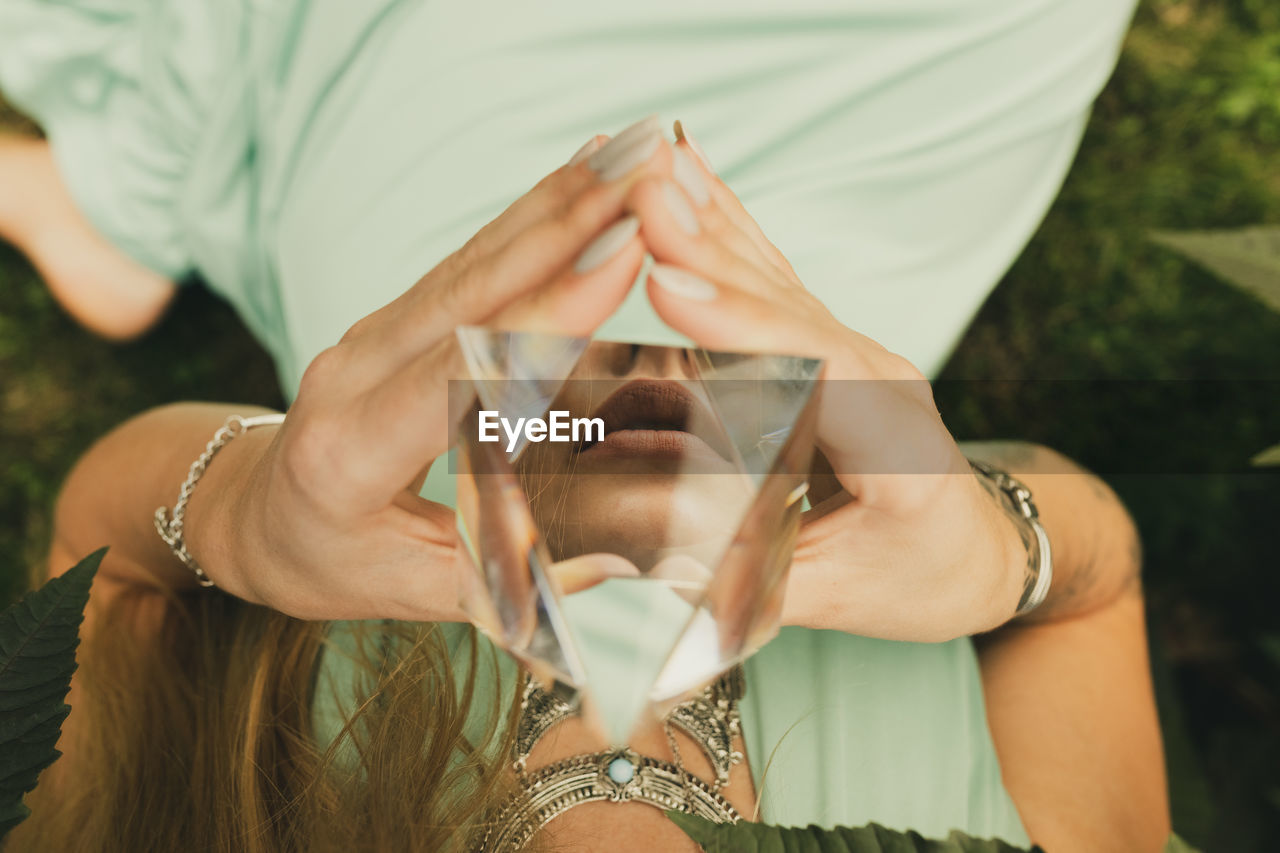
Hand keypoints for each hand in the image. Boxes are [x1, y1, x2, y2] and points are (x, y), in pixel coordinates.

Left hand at [192, 119, 676, 621]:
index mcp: (350, 452)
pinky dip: (527, 216)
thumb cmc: (325, 562)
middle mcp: (352, 374)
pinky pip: (466, 263)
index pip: (459, 372)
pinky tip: (579, 177)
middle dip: (563, 226)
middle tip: (644, 175)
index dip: (542, 316)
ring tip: (629, 154)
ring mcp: (368, 335)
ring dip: (554, 203)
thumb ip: (498, 577)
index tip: (618, 261)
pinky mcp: (392, 319)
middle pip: (468, 290)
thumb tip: (615, 558)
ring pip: (471, 261)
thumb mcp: (405, 591)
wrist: (247, 513)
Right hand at [622, 128, 1025, 641]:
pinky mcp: (827, 346)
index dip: (743, 328)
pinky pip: (773, 281)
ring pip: (776, 284)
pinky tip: (694, 177)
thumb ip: (756, 585)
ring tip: (654, 168)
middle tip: (645, 195)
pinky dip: (730, 228)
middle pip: (789, 310)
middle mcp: (882, 382)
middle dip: (711, 252)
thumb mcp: (841, 599)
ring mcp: (856, 355)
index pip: (817, 376)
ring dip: (712, 223)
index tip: (670, 286)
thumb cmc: (918, 578)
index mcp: (900, 448)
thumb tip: (645, 570)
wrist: (973, 551)